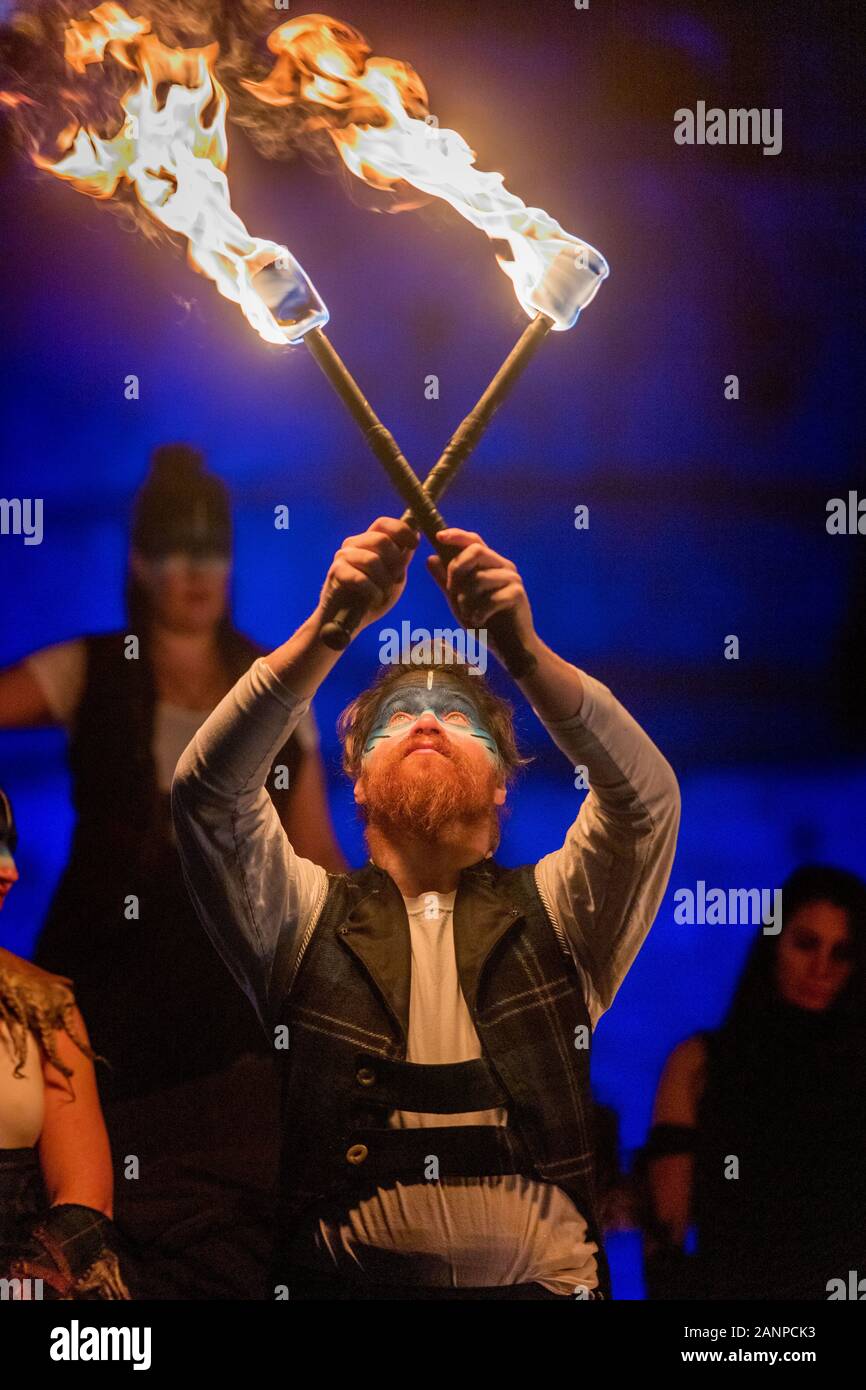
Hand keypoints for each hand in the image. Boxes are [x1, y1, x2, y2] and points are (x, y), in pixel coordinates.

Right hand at [315, 517, 418, 635]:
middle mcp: (353, 544)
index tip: (414, 544)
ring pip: (372, 560)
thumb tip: (415, 533)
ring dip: (384, 581)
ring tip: (382, 592)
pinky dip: (374, 592)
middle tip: (395, 579)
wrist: (348, 622)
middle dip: (395, 562)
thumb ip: (402, 558)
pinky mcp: (336, 572)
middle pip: (381, 540)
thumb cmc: (372, 598)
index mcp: (367, 542)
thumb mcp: (394, 577)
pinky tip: (374, 599)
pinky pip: (361, 578)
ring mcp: (342, 557)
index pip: (384, 524)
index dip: (402, 530)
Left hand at [427, 528, 537, 654]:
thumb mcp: (458, 600)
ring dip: (466, 600)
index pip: (473, 540)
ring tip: (469, 614)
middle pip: (475, 551)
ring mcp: (512, 578)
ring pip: (479, 578)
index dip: (456, 535)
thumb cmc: (484, 622)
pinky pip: (489, 598)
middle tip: (451, 591)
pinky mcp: (518, 594)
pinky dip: (478, 613)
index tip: (439, 537)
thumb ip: (445, 581)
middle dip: (456, 570)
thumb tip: (430, 558)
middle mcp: (503, 566)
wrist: (509, 647)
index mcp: (489, 563)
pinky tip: (480, 621)